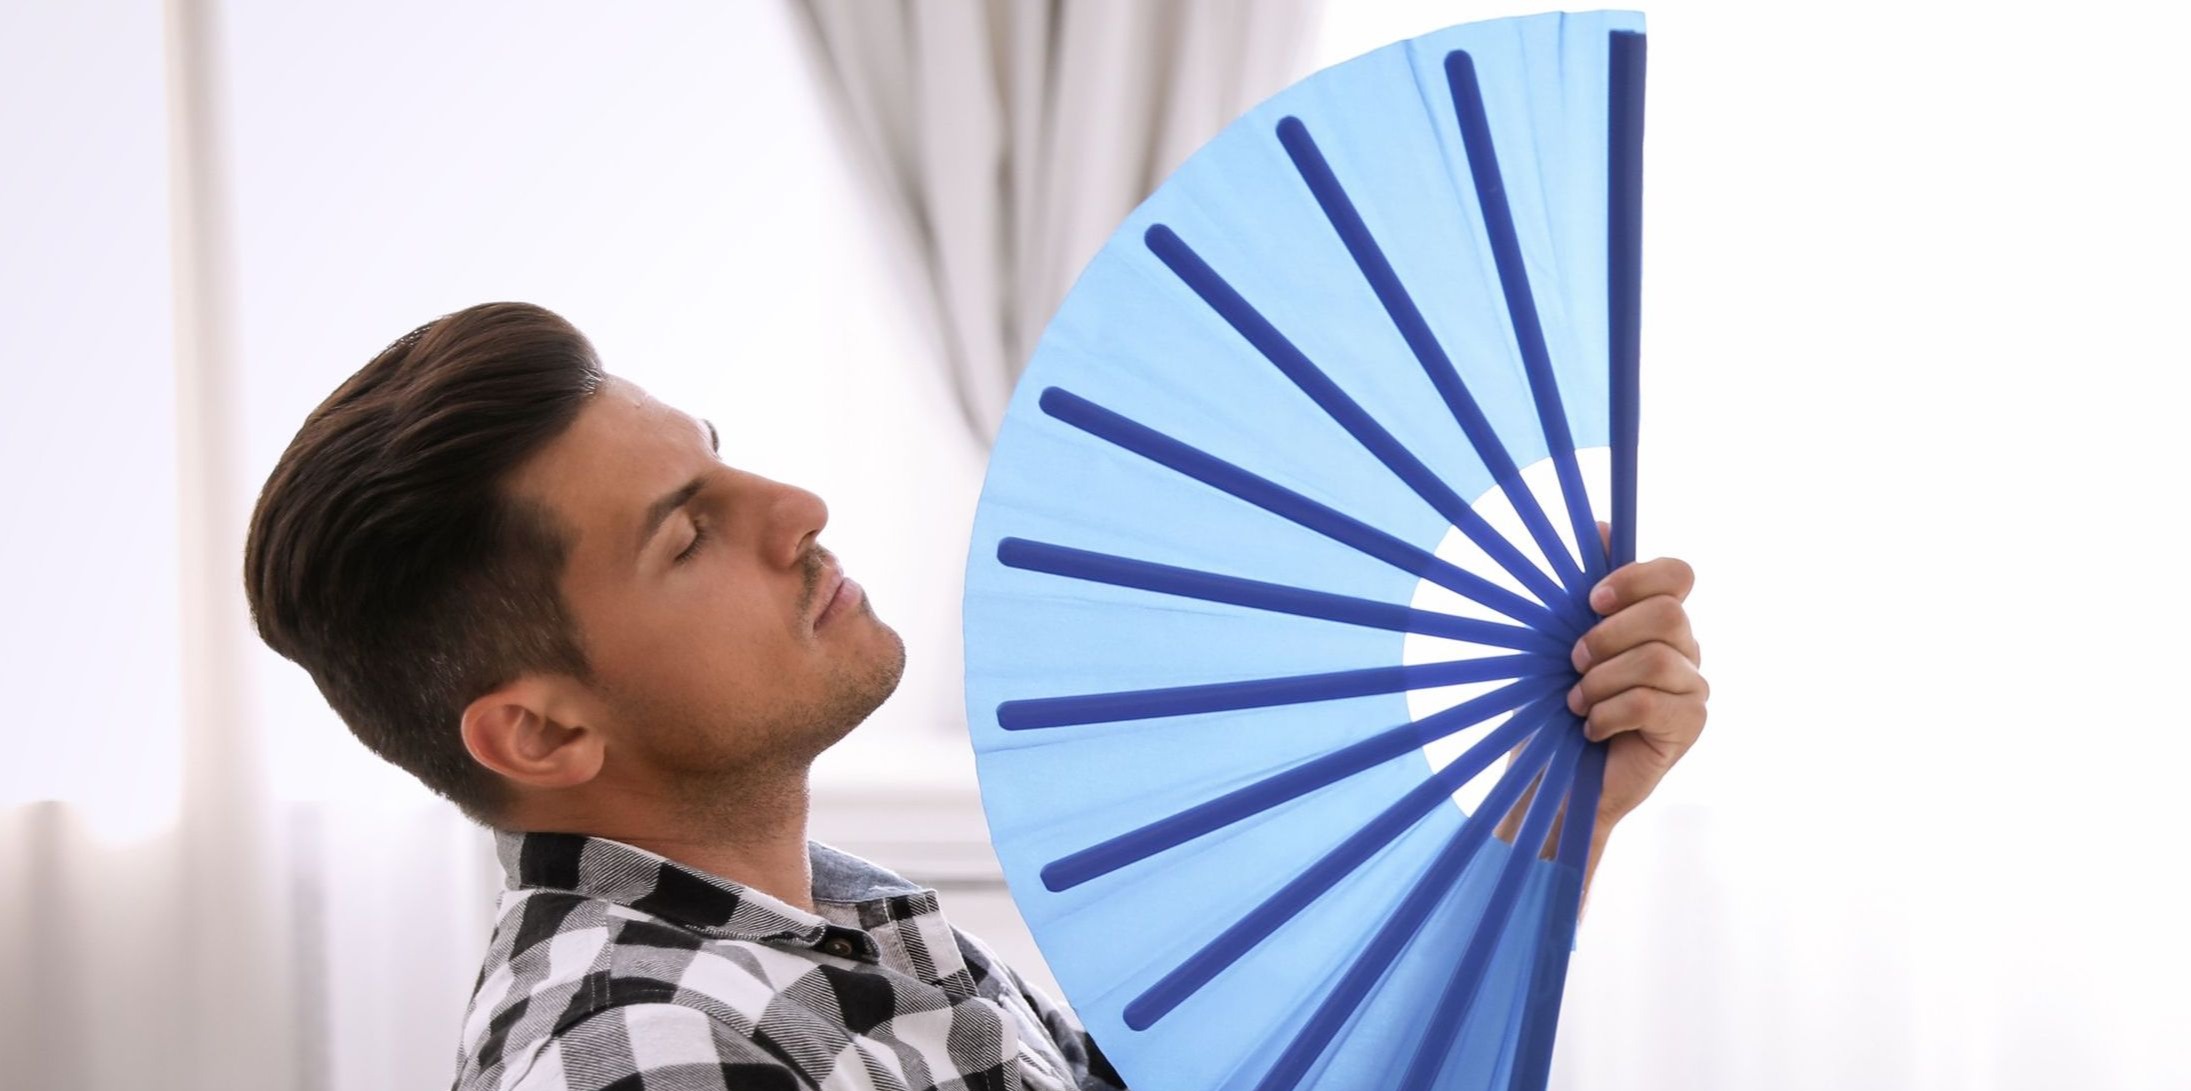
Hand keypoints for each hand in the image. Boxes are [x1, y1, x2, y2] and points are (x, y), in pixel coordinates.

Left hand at [1567, 521, 1707, 829]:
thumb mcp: (1555, 643)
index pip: (1676, 574)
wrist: (1552, 781)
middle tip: (1573, 663)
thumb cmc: (1553, 709)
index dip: (1636, 578)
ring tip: (1577, 703)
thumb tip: (1599, 525)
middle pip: (1667, 614)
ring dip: (1602, 682)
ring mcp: (1691, 688)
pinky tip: (1592, 729)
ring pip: (1655, 660)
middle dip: (1606, 637)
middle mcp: (1683, 648)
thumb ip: (1581, 590)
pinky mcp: (1688, 726)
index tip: (1591, 600)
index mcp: (1654, 619)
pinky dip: (1609, 714)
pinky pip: (1652, 702)